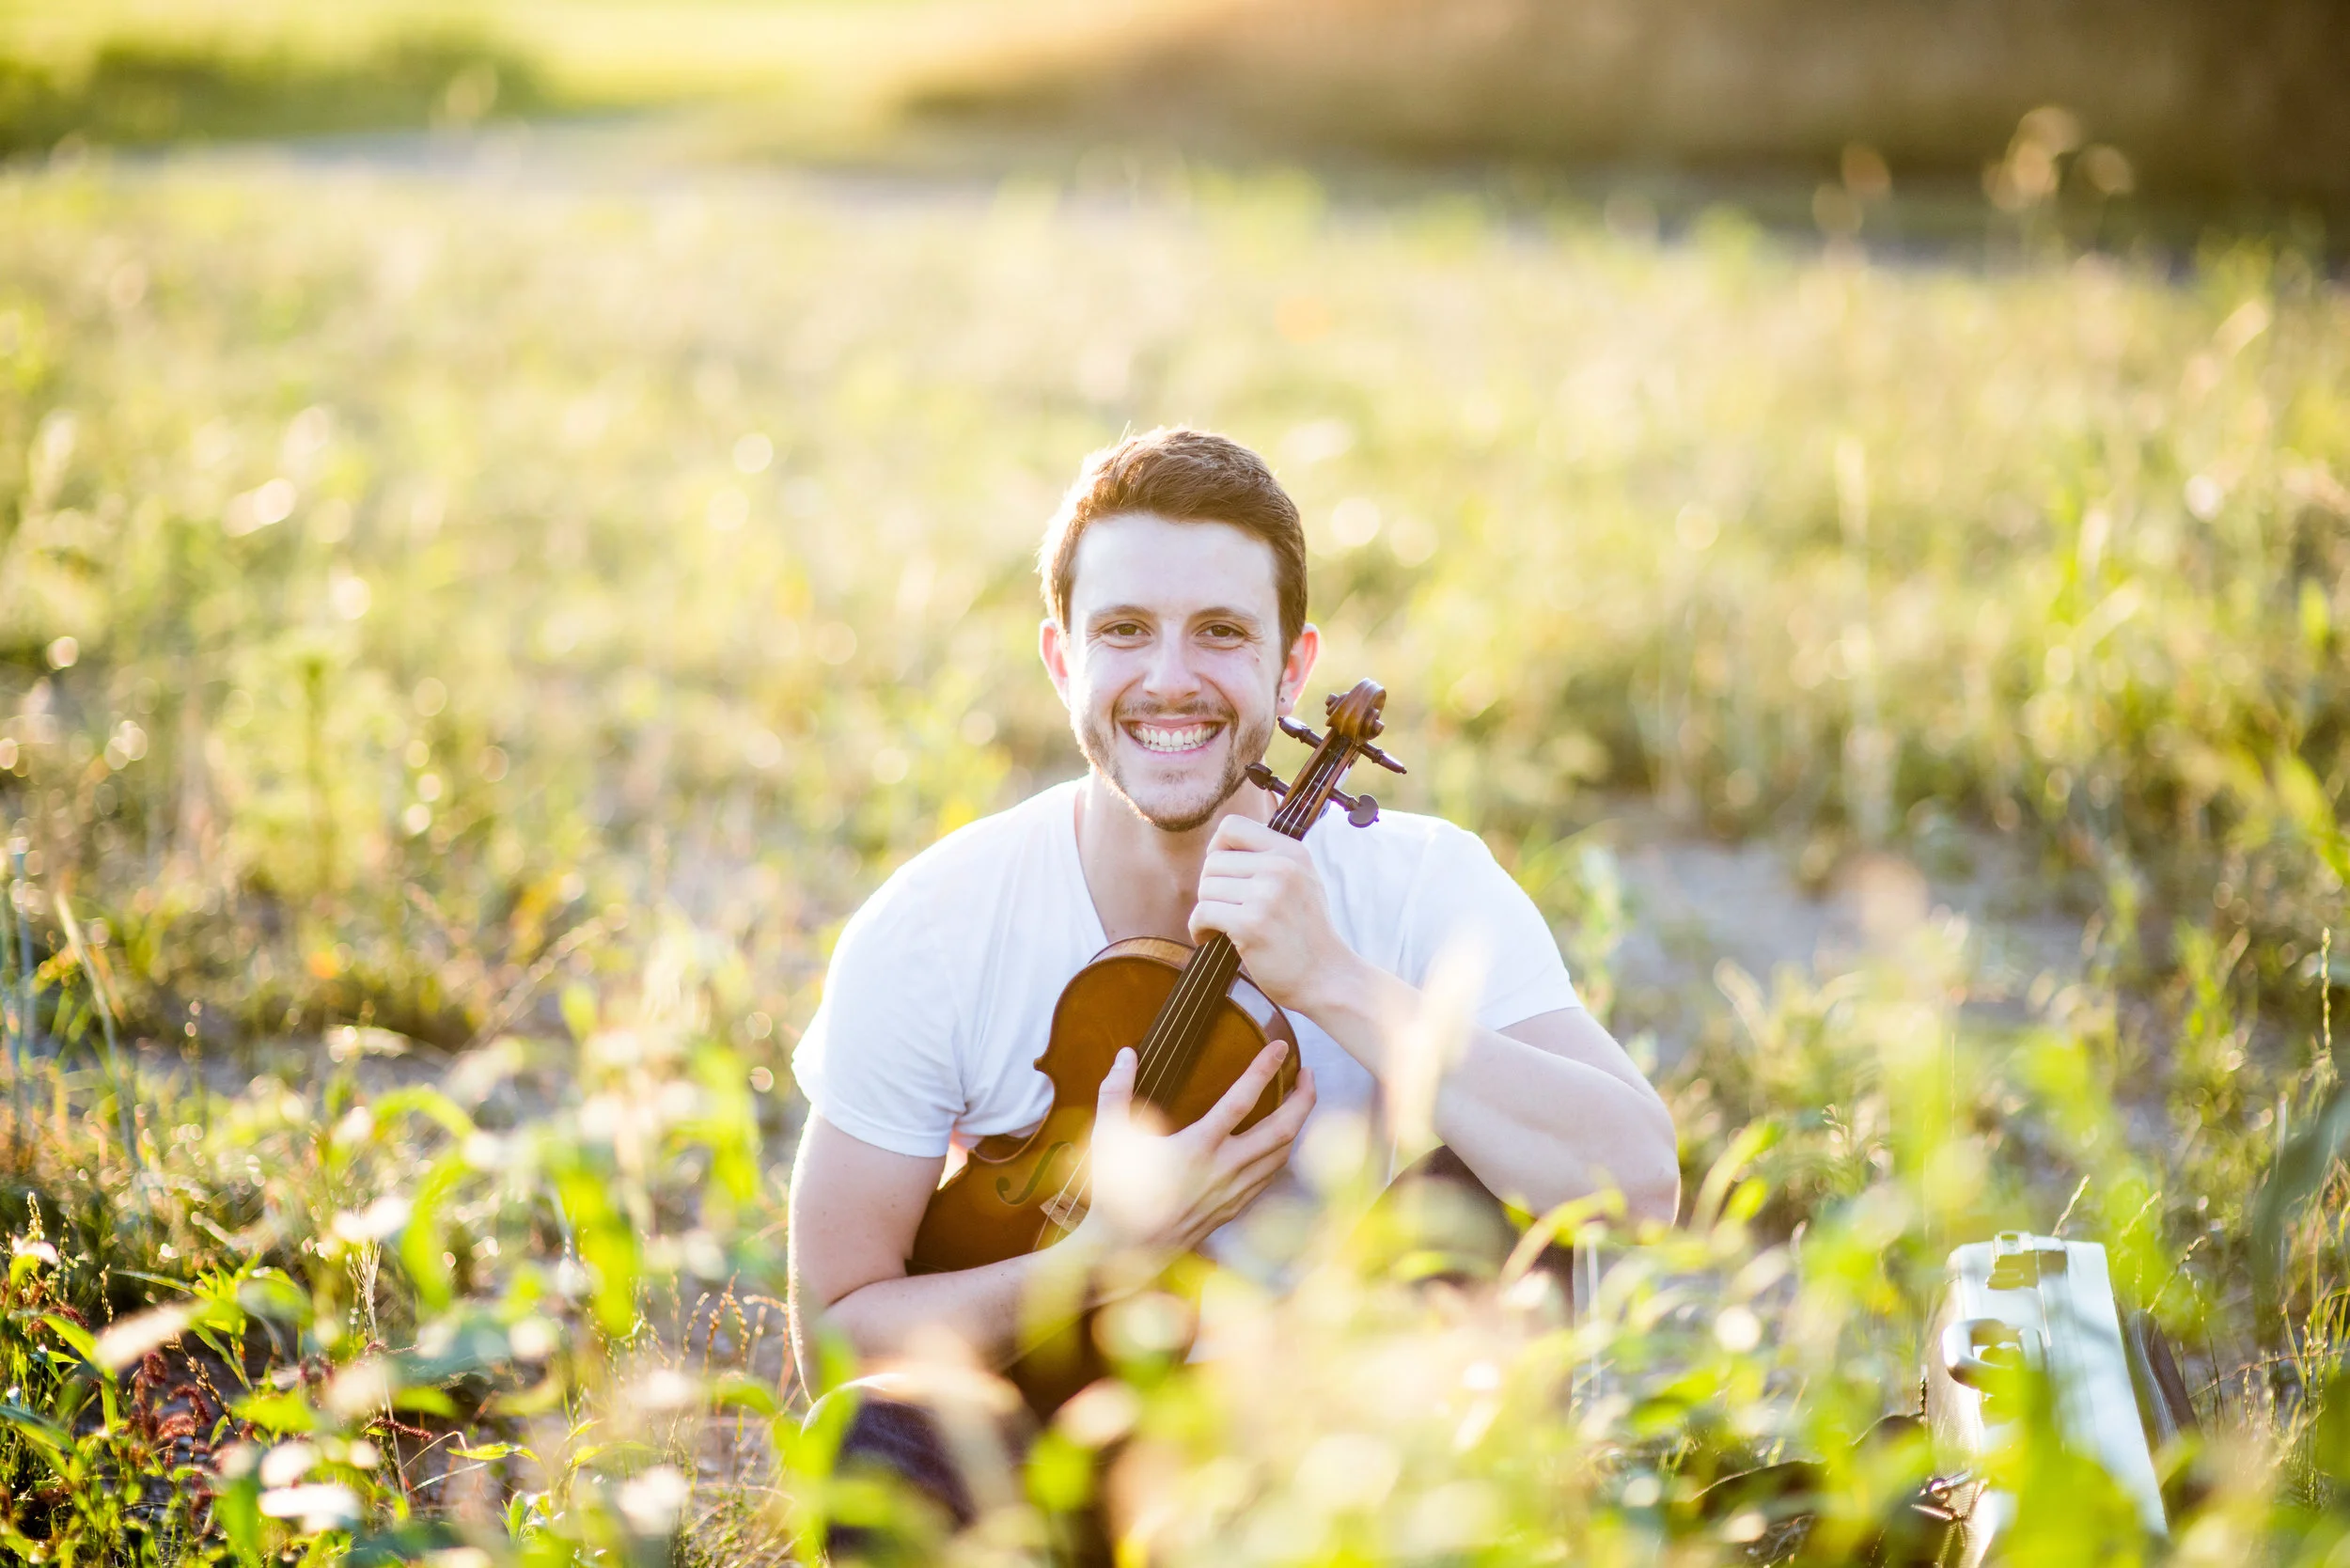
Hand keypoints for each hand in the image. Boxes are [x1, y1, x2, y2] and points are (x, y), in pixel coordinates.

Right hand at [1074, 1042, 1315, 1282]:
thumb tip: (1126, 1054)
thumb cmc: (1114, 1193)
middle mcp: (1223, 1169)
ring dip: (1298, 1125)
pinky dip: (1281, 1153)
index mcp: (1196, 1148)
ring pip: (1282, 1155)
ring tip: (1299, 1101)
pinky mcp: (1232, 1208)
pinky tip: (1278, 1141)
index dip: (1264, 1069)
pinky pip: (1269, 1176)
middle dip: (1303, 1099)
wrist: (1123, 1251)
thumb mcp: (1108, 1136)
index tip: (1281, 1046)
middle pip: (1282, 1130)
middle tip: (1308, 1074)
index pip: (1242, 1100)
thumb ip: (1115, 1090)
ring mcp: (1232, 1192)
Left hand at [1188, 815, 1355, 1013]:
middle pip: (1213, 862)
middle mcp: (1281, 868)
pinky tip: (1210, 938)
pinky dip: (1198, 929)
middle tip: (1224, 909)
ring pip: (1205, 888)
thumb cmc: (1306, 933)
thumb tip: (1219, 849)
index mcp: (1292, 852)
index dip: (1217, 848)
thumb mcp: (1301, 881)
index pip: (1232, 826)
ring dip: (1206, 910)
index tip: (1223, 873)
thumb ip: (1269, 860)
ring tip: (1221, 926)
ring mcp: (1267, 895)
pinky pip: (1202, 913)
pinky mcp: (1251, 924)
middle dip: (1211, 888)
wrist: (1325, 976)